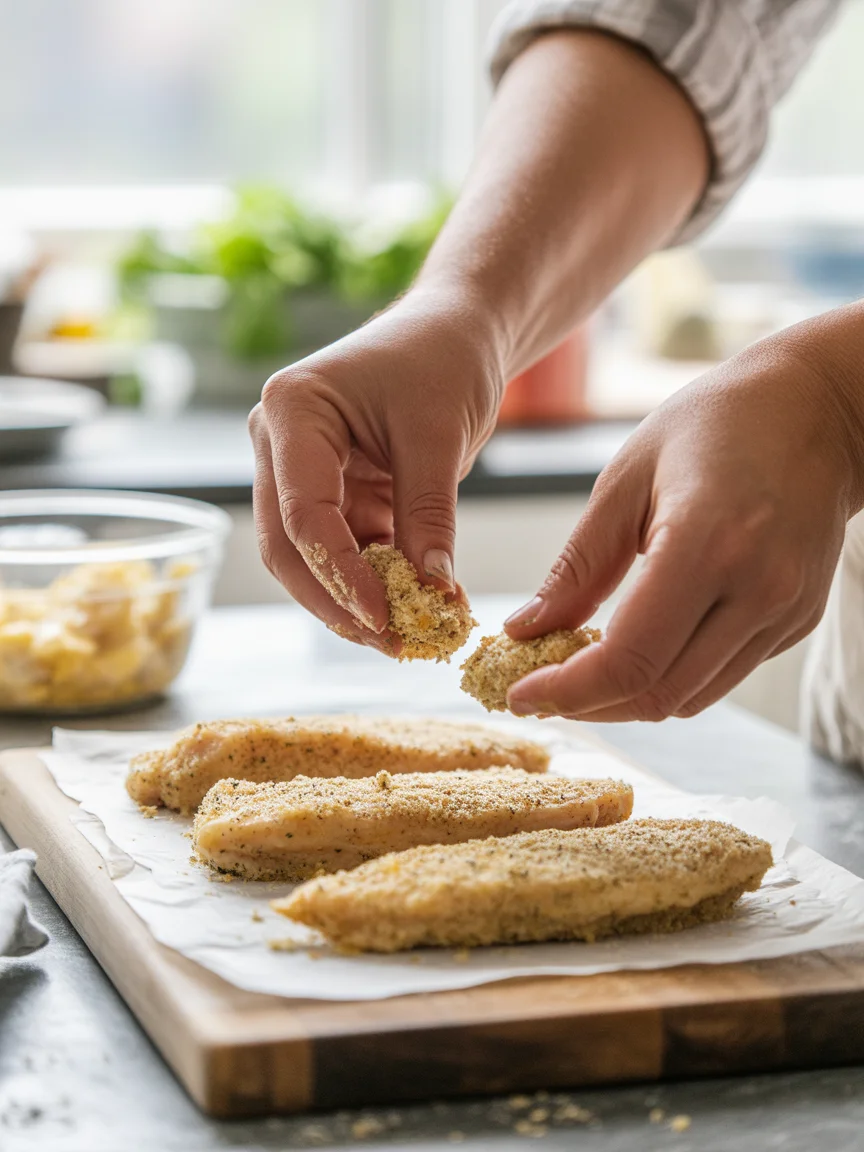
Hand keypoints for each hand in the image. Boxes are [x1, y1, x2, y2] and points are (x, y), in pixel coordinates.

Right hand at [248, 287, 503, 650]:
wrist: (456, 332)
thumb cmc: (445, 360)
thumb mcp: (440, 438)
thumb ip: (429, 516)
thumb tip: (433, 595)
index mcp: (292, 411)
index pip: (302, 512)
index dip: (341, 573)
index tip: (385, 619)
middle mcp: (279, 444)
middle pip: (289, 546)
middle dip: (337, 601)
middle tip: (392, 643)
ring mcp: (298, 472)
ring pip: (309, 559)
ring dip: (353, 601)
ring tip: (407, 639)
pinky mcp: (329, 494)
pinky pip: (342, 552)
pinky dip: (372, 584)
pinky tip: (410, 611)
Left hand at [504, 327, 863, 719]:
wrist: (817, 409)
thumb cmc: (714, 426)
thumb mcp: (626, 480)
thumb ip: (578, 566)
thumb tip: (524, 629)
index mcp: (708, 542)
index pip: (630, 659)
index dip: (567, 691)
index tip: (521, 694)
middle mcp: (758, 588)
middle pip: (659, 695)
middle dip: (590, 705)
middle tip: (541, 689)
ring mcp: (785, 610)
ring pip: (691, 698)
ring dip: (627, 700)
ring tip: (582, 672)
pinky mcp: (798, 621)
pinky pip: (722, 675)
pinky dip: (670, 677)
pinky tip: (637, 650)